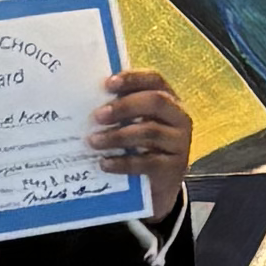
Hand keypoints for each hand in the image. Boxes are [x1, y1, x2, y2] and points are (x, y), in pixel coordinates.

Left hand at [90, 64, 193, 221]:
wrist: (158, 187)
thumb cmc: (141, 148)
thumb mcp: (133, 127)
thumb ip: (120, 113)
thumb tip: (85, 100)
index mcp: (169, 100)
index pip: (154, 80)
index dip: (132, 78)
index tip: (107, 84)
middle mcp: (179, 118)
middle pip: (155, 102)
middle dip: (124, 106)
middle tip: (97, 116)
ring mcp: (180, 143)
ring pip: (149, 132)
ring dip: (117, 136)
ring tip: (94, 141)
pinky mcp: (175, 167)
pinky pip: (148, 162)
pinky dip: (123, 162)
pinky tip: (104, 163)